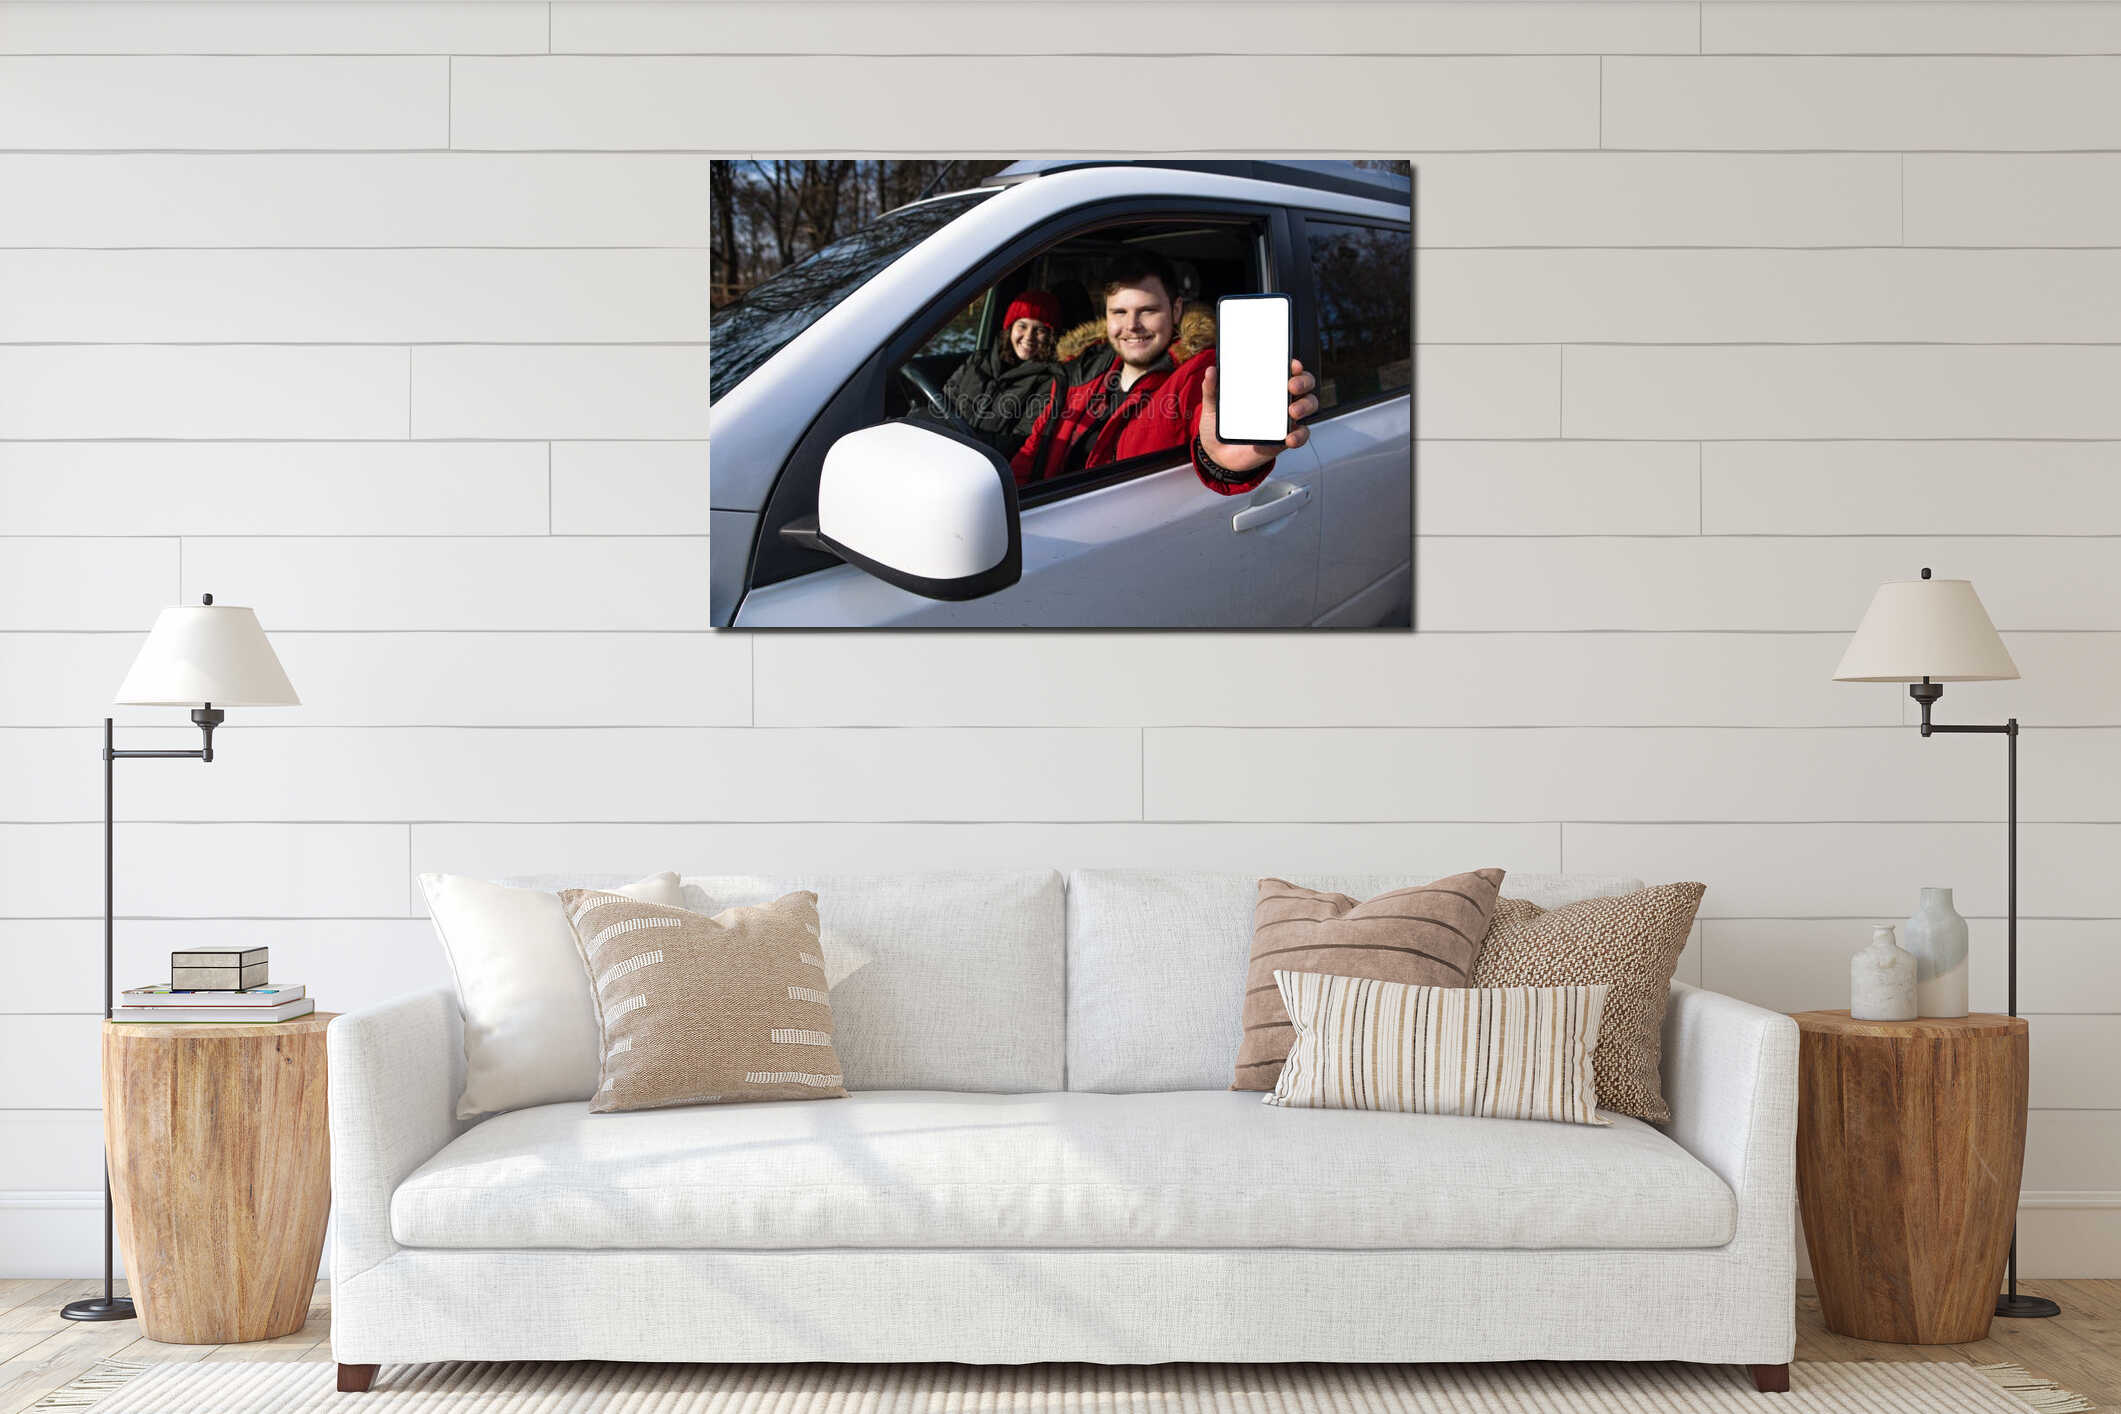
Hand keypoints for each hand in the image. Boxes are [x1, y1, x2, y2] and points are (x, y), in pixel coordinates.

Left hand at [1198, 359, 1316, 477]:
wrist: (1219, 455)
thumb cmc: (1221, 426)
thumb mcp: (1212, 406)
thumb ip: (1211, 389)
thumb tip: (1211, 371)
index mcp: (1265, 387)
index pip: (1285, 370)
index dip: (1294, 365)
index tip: (1292, 364)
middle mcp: (1279, 400)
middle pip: (1304, 384)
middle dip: (1303, 382)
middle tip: (1292, 386)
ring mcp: (1284, 419)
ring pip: (1307, 406)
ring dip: (1305, 406)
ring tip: (1293, 411)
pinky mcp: (1284, 439)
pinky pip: (1301, 435)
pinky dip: (1299, 436)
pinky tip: (1290, 437)